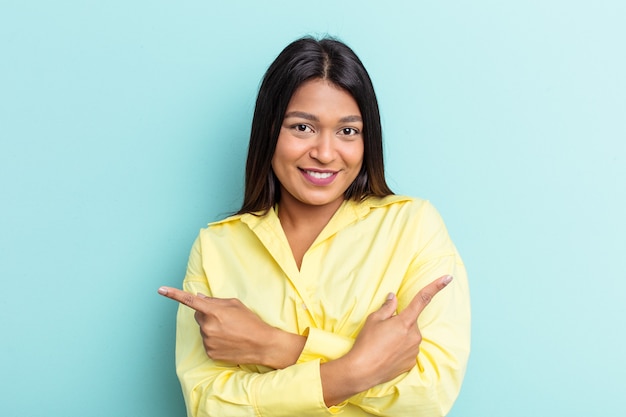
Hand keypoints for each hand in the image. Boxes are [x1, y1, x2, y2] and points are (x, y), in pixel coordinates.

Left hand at [157, 287, 304, 367]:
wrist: (262, 344)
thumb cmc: (250, 321)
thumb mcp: (235, 305)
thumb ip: (214, 301)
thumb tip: (198, 298)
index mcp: (213, 311)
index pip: (189, 300)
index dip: (173, 294)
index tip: (160, 289)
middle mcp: (207, 327)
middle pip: (198, 315)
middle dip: (207, 314)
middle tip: (225, 318)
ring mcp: (208, 341)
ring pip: (203, 330)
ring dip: (212, 328)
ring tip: (230, 331)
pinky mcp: (210, 353)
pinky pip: (207, 342)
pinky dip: (215, 340)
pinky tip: (228, 341)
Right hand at [345, 274, 453, 388]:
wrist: (362, 371)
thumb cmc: (366, 343)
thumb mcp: (373, 320)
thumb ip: (387, 307)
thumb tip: (393, 297)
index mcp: (405, 322)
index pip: (423, 299)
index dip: (436, 287)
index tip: (448, 277)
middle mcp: (414, 335)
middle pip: (410, 322)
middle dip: (400, 323)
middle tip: (383, 331)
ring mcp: (415, 350)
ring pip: (410, 336)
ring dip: (400, 337)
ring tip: (383, 345)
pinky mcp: (412, 362)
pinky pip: (409, 350)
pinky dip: (400, 349)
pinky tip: (387, 354)